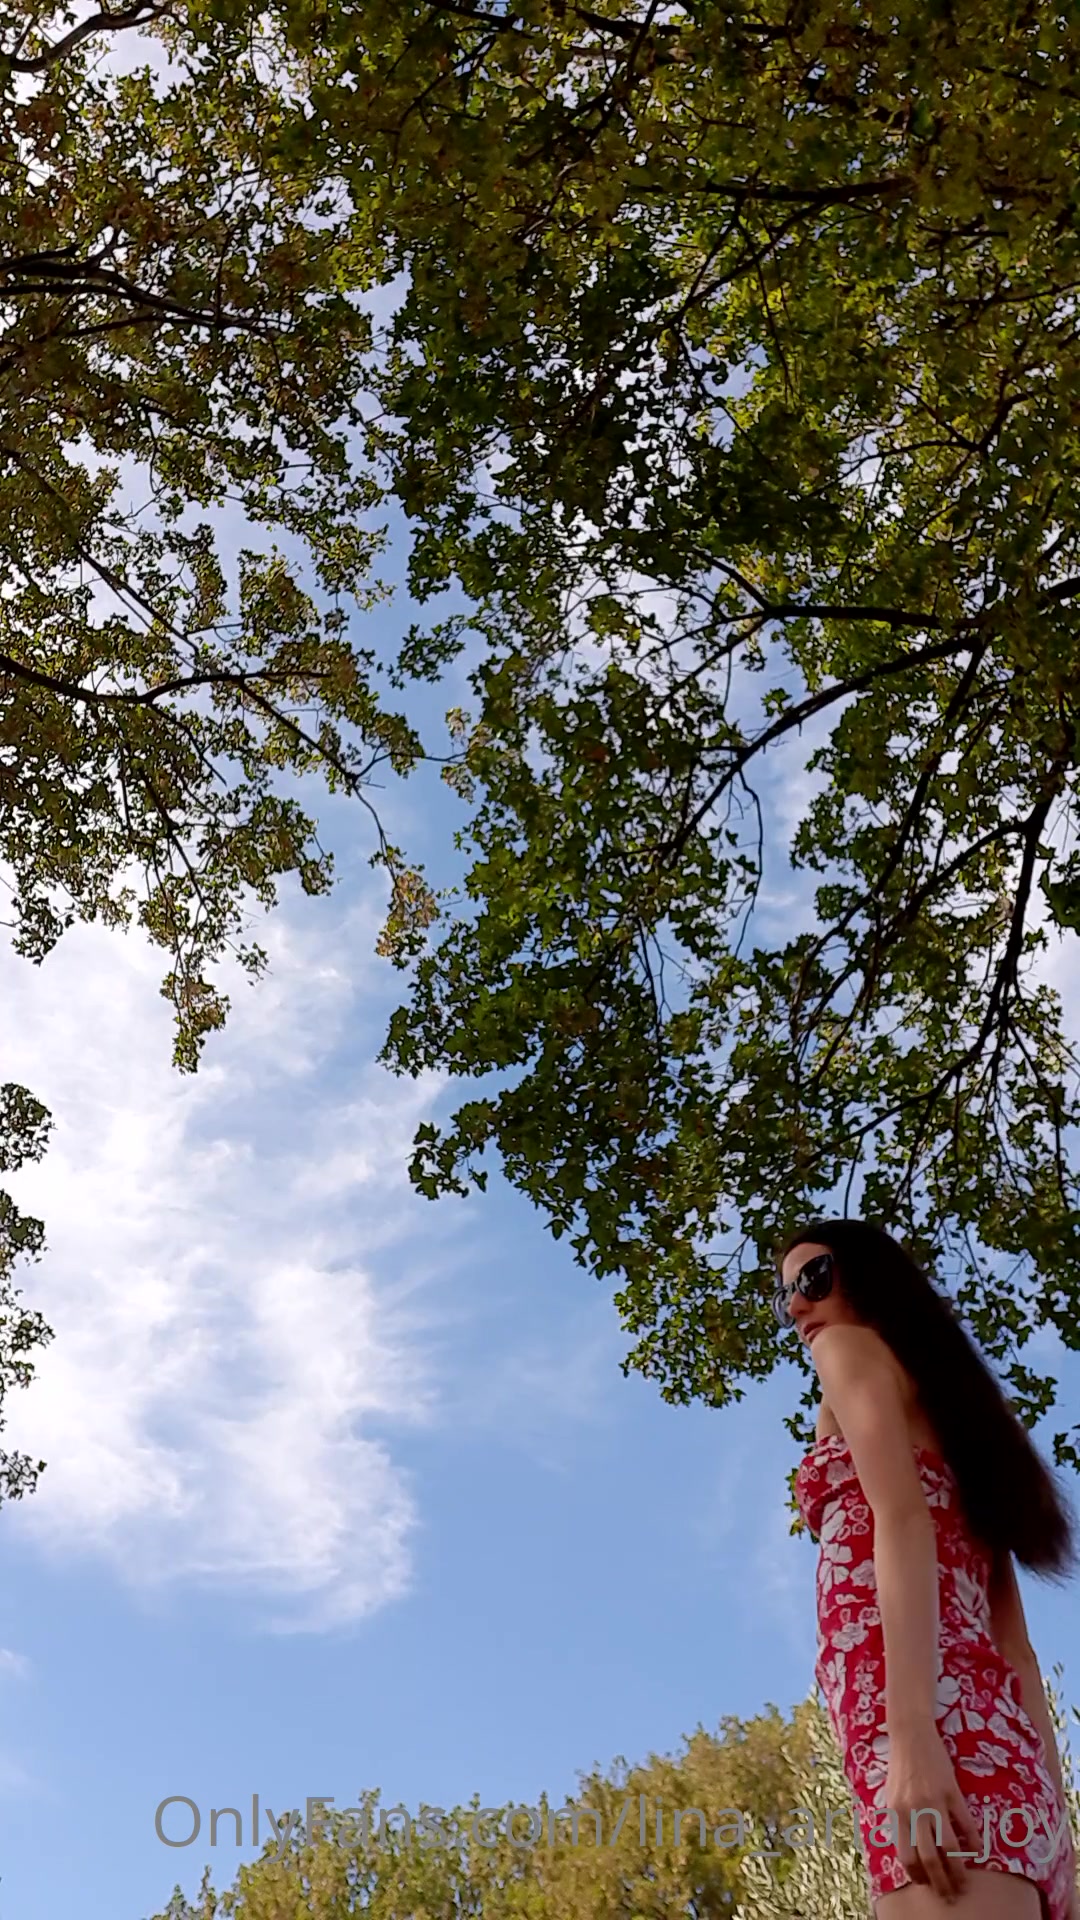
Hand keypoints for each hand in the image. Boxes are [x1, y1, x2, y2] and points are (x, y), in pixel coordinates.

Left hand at [883, 1723, 982, 1901]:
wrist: (910, 1733)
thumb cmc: (900, 1766)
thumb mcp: (891, 1794)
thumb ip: (898, 1820)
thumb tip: (908, 1849)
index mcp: (896, 1813)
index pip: (906, 1856)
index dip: (917, 1875)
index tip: (926, 1884)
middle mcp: (914, 1810)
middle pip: (929, 1858)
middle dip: (940, 1882)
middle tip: (950, 1895)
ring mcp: (934, 1801)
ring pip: (949, 1846)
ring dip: (958, 1869)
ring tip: (964, 1881)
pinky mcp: (952, 1791)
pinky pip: (965, 1823)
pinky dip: (972, 1841)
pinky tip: (977, 1851)